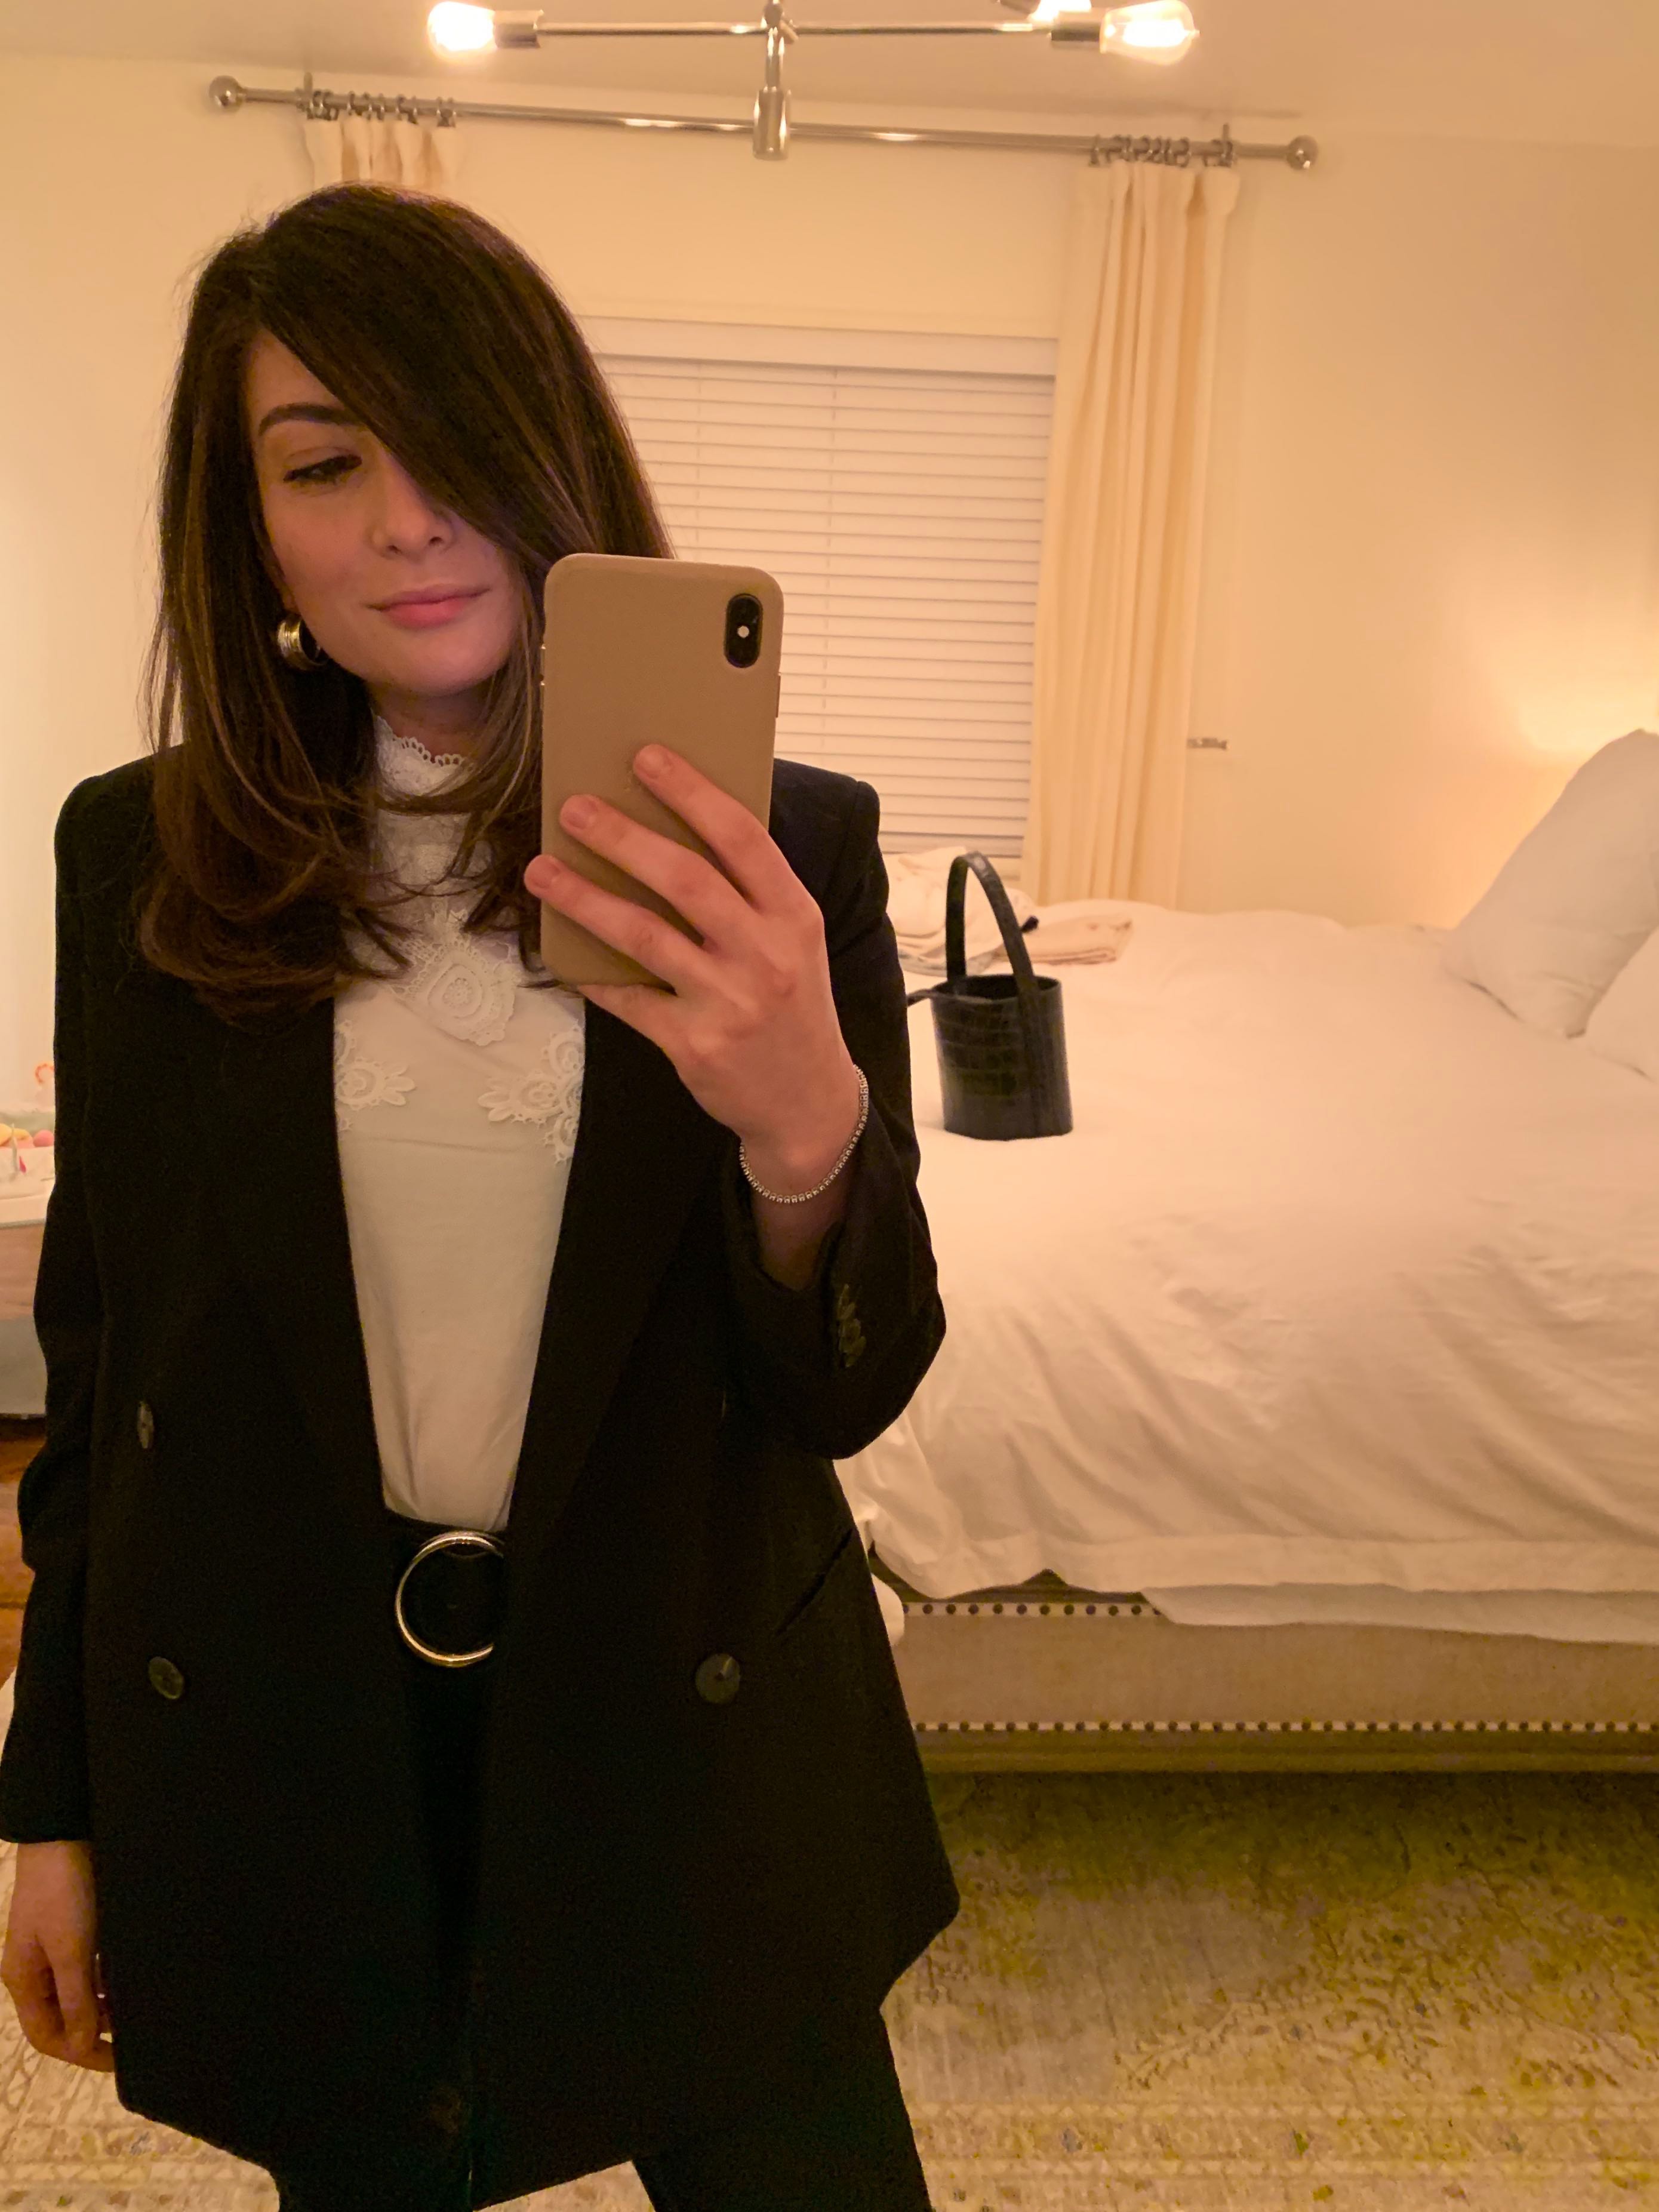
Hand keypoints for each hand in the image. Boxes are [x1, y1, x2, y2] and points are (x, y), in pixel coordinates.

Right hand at [2, 1840, 114, 2070]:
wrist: (65, 1830)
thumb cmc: (64, 1889)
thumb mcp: (71, 1948)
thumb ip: (75, 1997)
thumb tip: (83, 2045)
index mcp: (23, 1979)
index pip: (47, 2036)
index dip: (80, 2053)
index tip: (119, 2061)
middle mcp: (34, 1968)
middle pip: (61, 2018)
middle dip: (94, 2032)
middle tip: (133, 2039)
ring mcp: (52, 1947)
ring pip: (78, 1992)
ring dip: (103, 2005)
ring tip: (136, 2010)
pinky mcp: (73, 1926)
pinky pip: (88, 1967)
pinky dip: (107, 1979)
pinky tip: (129, 1978)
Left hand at [525, 745, 863, 1191]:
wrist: (808, 1103)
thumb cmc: (792, 1006)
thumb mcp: (795, 942)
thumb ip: (750, 892)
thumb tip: (672, 827)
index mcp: (794, 916)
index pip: (743, 839)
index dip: (692, 793)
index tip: (645, 757)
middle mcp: (766, 955)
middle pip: (686, 881)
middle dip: (623, 839)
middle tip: (574, 809)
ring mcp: (729, 1003)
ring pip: (645, 937)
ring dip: (586, 899)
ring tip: (542, 870)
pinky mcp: (694, 1045)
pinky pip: (629, 999)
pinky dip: (592, 974)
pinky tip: (561, 952)